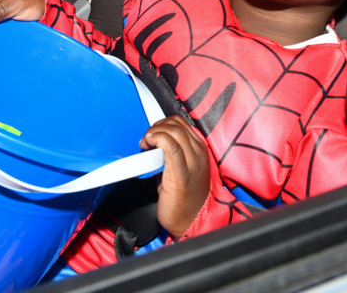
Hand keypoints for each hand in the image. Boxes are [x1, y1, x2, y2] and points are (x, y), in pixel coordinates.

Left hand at [140, 116, 210, 239]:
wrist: (192, 223)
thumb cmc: (185, 201)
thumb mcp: (181, 170)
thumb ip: (172, 154)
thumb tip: (154, 144)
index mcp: (200, 151)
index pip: (182, 124)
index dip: (163, 123)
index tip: (152, 133)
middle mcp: (199, 153)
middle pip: (176, 124)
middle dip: (156, 126)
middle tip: (146, 139)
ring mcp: (192, 162)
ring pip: (173, 131)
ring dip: (154, 132)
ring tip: (146, 143)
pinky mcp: (181, 172)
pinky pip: (170, 145)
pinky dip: (156, 139)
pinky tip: (148, 145)